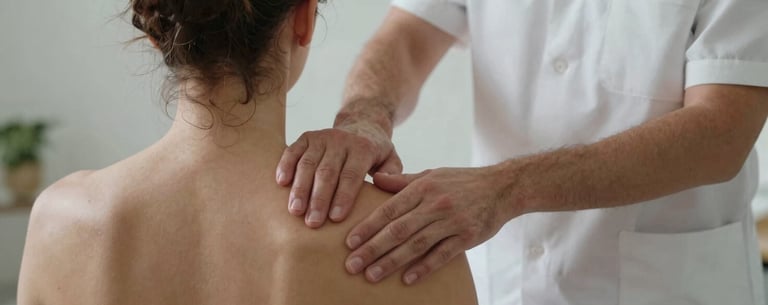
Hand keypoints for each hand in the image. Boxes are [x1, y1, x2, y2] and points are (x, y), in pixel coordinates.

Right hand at [276, 121, 402, 227]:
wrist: (362, 124)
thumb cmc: (376, 153)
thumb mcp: (392, 159)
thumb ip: (393, 174)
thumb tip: (381, 183)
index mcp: (363, 148)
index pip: (352, 175)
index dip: (343, 196)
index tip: (335, 218)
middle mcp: (341, 140)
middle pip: (327, 172)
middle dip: (319, 199)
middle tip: (312, 223)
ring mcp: (322, 137)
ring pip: (308, 164)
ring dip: (300, 188)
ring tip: (295, 211)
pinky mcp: (306, 137)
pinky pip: (293, 151)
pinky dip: (285, 166)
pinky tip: (281, 183)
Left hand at [344, 166, 518, 284]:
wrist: (502, 187)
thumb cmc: (461, 181)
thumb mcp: (431, 175)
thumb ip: (402, 181)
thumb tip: (375, 179)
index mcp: (422, 188)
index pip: (389, 210)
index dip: (368, 227)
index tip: (349, 242)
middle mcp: (435, 204)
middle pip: (398, 230)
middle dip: (372, 249)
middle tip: (352, 265)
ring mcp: (452, 222)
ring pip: (417, 245)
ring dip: (392, 262)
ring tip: (371, 275)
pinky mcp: (467, 237)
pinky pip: (442, 255)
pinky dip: (424, 267)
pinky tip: (407, 279)